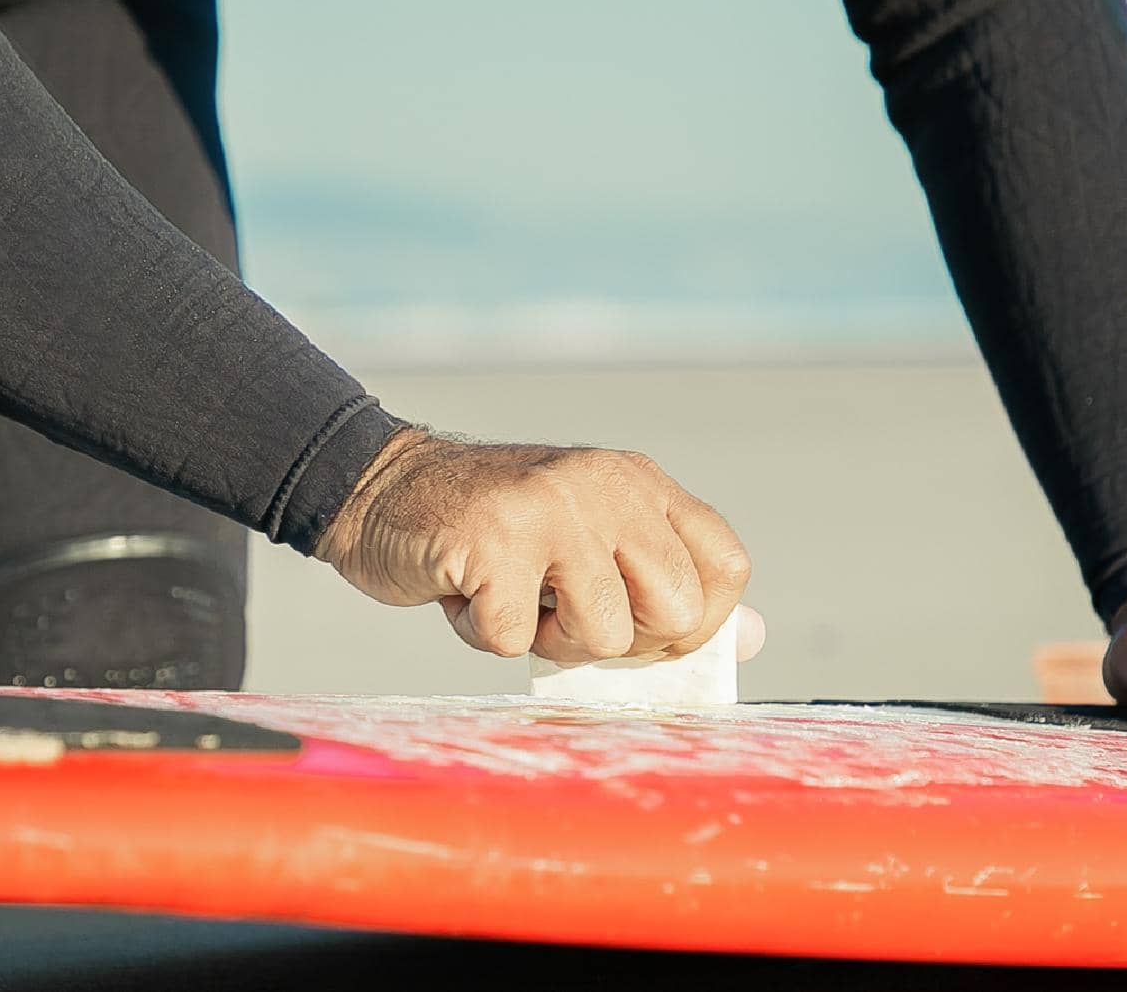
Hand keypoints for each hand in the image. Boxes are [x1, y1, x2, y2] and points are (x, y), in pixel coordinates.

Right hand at [316, 429, 754, 664]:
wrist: (380, 490)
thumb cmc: (496, 539)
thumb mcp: (592, 544)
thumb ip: (664, 587)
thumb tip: (746, 639)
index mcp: (642, 484)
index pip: (726, 567)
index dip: (695, 624)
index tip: (641, 629)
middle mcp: (608, 485)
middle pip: (678, 610)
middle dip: (622, 641)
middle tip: (565, 613)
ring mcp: (553, 507)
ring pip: (603, 633)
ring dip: (548, 641)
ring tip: (512, 595)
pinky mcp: (494, 538)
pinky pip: (517, 640)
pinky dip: (483, 635)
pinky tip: (466, 591)